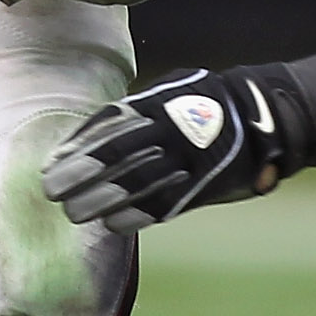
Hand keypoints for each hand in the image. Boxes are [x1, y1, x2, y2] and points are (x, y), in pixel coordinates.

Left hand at [43, 64, 304, 227]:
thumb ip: (134, 111)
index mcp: (158, 103)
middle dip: (80, 175)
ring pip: (135, 184)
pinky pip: (163, 204)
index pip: (108, 124)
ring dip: (100, 201)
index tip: (53, 162)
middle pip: (116, 155)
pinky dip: (135, 216)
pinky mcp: (202, 184)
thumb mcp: (170, 90)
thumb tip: (85, 139)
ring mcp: (187, 158)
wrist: (262, 117)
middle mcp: (170, 130)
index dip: (77, 145)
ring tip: (74, 212)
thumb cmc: (205, 102)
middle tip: (53, 191)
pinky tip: (112, 224)